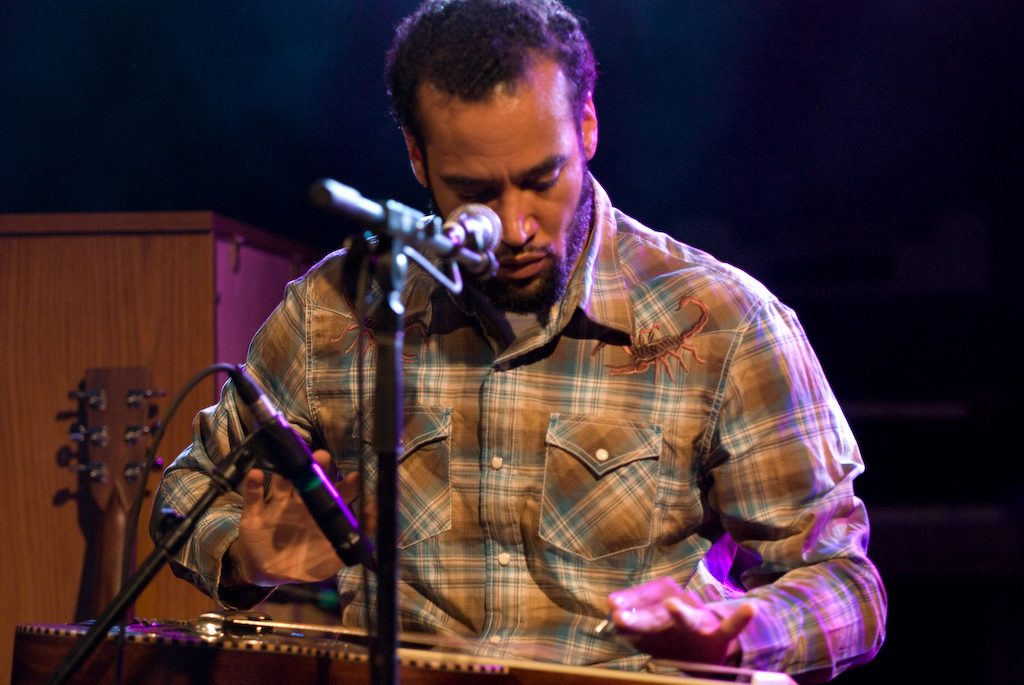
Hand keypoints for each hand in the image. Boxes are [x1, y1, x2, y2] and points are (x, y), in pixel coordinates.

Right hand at [230, 449, 373, 586]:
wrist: (269, 573)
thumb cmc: (305, 560)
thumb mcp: (333, 556)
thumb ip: (356, 540)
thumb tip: (377, 519)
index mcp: (322, 511)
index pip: (337, 492)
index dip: (347, 485)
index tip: (356, 478)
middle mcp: (301, 502)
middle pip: (310, 480)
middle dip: (316, 467)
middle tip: (322, 457)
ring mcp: (277, 505)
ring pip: (282, 483)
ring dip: (286, 472)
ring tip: (291, 462)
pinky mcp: (255, 514)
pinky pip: (253, 496)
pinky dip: (252, 484)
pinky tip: (256, 475)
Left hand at [608, 577, 755, 665]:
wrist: (707, 652)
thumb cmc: (673, 635)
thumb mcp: (650, 627)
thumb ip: (632, 618)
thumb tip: (610, 606)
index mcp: (664, 605)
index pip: (646, 598)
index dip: (629, 600)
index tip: (611, 604)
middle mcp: (681, 608)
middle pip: (659, 611)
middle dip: (640, 615)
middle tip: (619, 617)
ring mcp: (701, 622)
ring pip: (690, 618)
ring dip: (681, 612)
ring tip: (672, 605)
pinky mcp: (719, 636)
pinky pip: (731, 628)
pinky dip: (740, 620)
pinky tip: (750, 610)